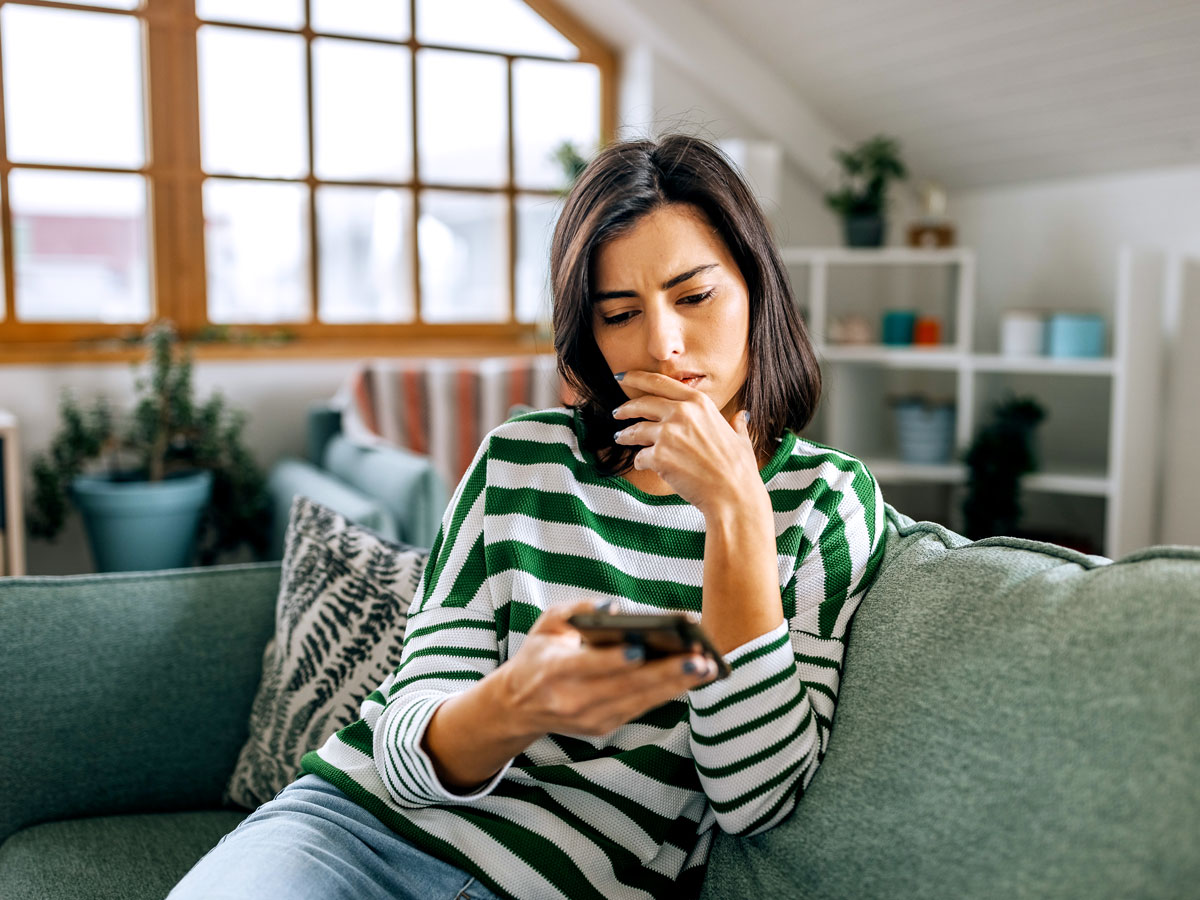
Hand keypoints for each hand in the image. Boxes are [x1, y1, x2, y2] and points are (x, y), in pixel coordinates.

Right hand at [497, 599, 717, 738]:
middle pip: (624, 687)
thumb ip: (578, 609)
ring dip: (676, 686)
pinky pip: (640, 708)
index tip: (641, 648)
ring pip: (639, 702)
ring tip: (707, 668)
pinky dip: (667, 694)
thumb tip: (615, 606)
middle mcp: (571, 701)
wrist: (519, 705)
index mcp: (552, 671)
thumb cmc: (540, 654)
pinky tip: (691, 679)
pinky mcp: (603, 728)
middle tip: (699, 660)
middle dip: (664, 674)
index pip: (587, 667)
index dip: (614, 660)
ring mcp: (589, 719)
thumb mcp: (548, 624)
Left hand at [612, 370, 762, 513]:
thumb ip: (736, 424)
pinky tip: (644, 464)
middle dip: (625, 408)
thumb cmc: (739, 469)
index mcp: (699, 402)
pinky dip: (640, 461)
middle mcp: (682, 413)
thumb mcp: (740, 438)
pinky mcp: (659, 456)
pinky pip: (640, 456)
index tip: (623, 377)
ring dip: (625, 435)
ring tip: (620, 438)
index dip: (637, 378)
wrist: (733, 494)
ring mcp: (668, 434)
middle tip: (617, 412)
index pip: (660, 382)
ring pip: (636, 430)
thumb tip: (742, 416)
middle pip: (642, 403)